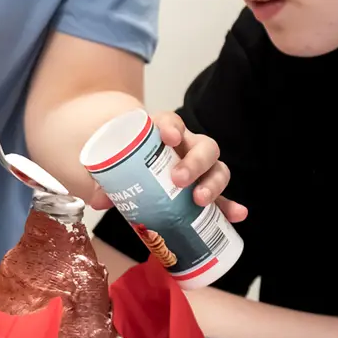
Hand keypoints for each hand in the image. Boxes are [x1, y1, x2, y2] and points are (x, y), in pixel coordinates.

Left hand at [89, 111, 246, 221]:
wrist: (132, 164)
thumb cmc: (124, 161)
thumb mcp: (111, 166)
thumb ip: (103, 180)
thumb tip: (99, 199)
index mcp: (162, 134)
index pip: (170, 121)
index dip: (172, 127)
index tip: (169, 137)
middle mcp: (186, 147)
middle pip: (203, 145)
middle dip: (195, 162)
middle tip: (179, 180)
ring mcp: (199, 169)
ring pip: (217, 168)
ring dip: (213, 183)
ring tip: (201, 199)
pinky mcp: (203, 191)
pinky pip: (222, 197)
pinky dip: (230, 205)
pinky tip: (237, 215)